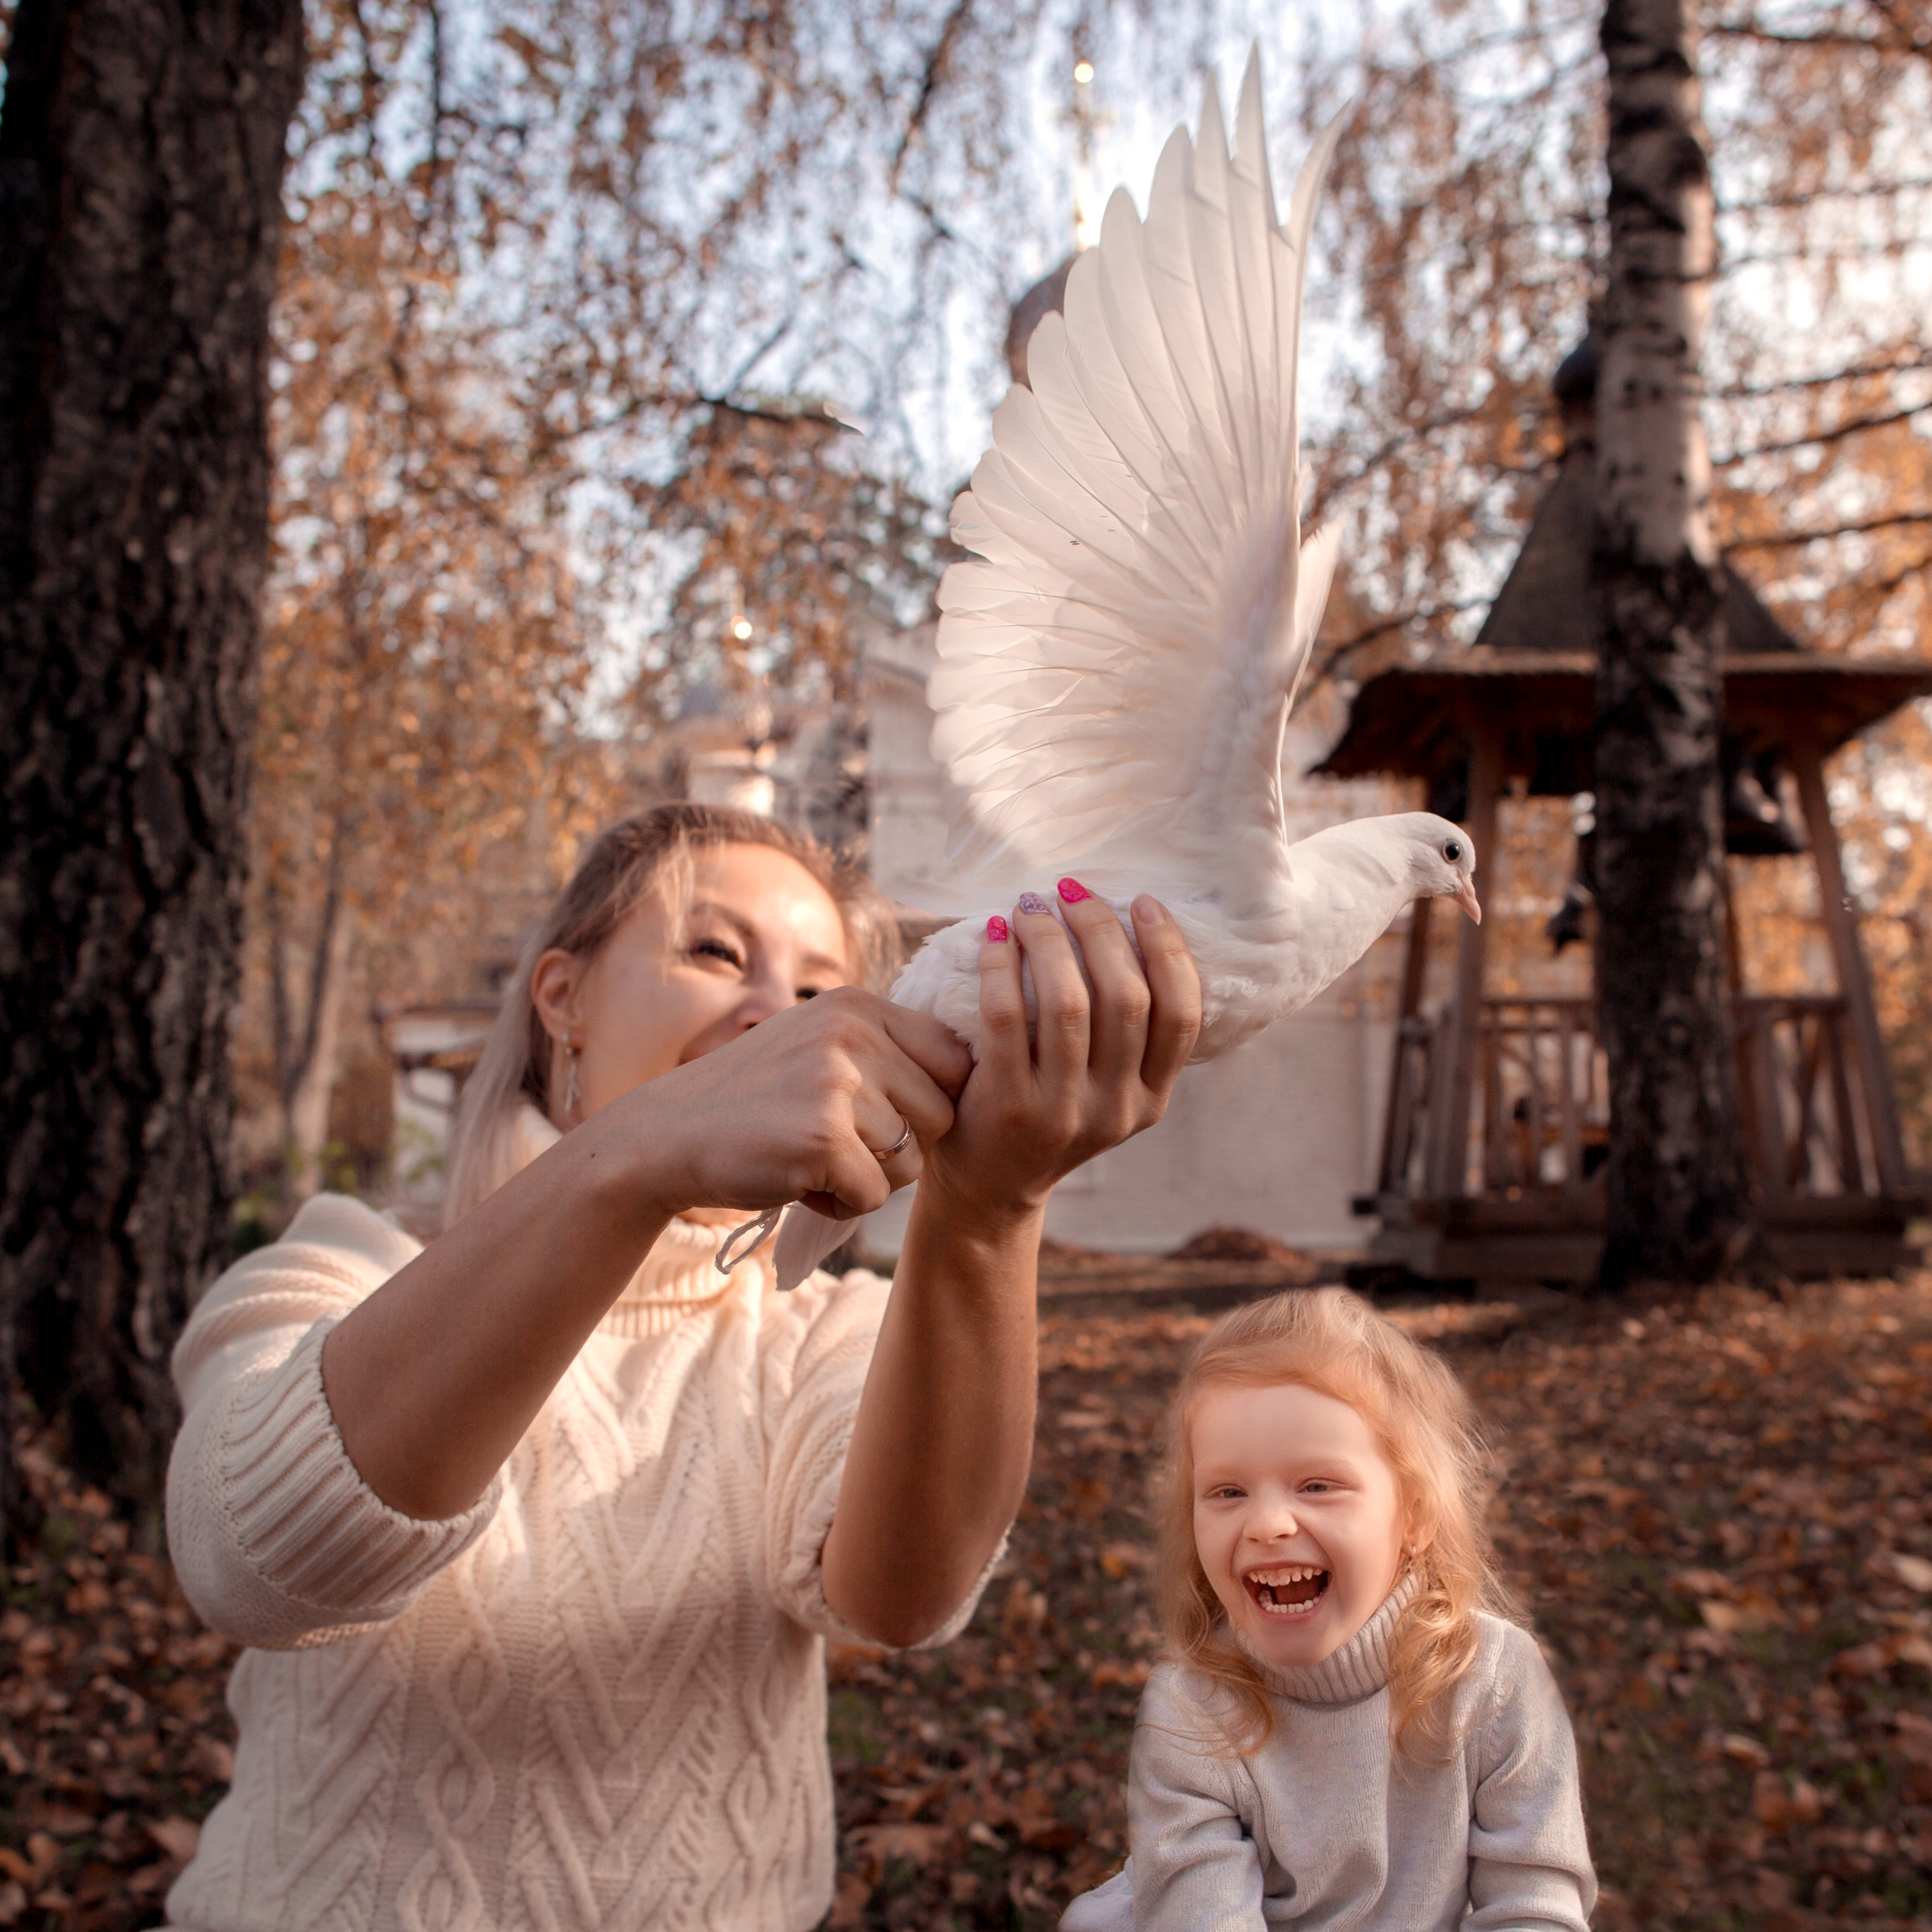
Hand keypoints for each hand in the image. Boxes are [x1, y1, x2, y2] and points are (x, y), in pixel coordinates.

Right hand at [612, 988, 973, 1221]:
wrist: (666, 1136)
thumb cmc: (755, 1100)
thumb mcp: (819, 1045)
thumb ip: (885, 1048)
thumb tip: (974, 1066)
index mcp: (859, 1006)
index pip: (954, 1058)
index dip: (933, 1102)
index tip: (890, 1118)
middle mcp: (853, 1033)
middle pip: (943, 1114)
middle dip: (904, 1147)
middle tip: (842, 1144)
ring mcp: (837, 1083)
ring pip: (914, 1160)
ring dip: (870, 1178)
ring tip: (814, 1159)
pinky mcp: (822, 1138)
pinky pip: (875, 1196)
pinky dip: (841, 1205)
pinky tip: (800, 1182)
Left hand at [921, 884, 1201, 1221]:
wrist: (987, 1191)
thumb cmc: (1045, 1116)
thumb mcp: (1106, 1092)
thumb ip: (1124, 1037)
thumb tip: (1125, 929)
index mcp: (1152, 1099)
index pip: (1182, 1014)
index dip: (1167, 949)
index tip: (1143, 902)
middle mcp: (1117, 1109)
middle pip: (1126, 997)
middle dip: (1101, 929)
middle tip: (1072, 891)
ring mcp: (1063, 1112)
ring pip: (1068, 1003)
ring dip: (1048, 939)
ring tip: (1029, 906)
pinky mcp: (1007, 1108)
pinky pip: (1006, 1018)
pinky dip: (1000, 966)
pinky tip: (994, 936)